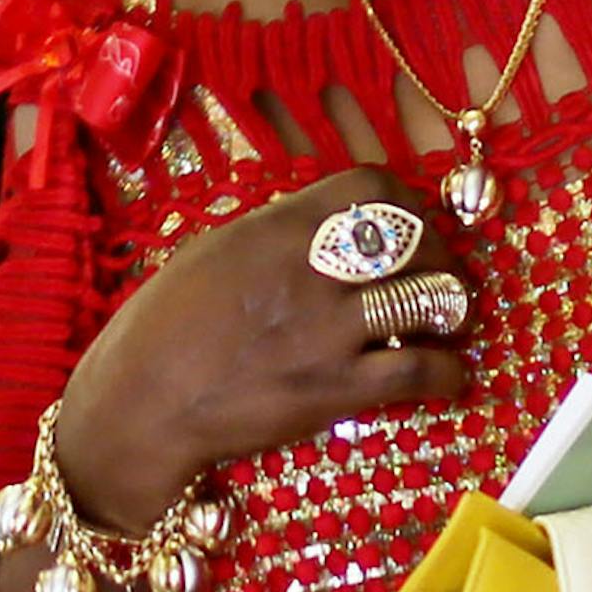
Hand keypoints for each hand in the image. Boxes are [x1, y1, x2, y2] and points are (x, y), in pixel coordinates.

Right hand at [55, 166, 470, 528]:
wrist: (141, 404)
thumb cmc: (160, 327)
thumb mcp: (213, 252)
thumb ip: (274, 235)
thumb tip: (319, 229)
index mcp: (280, 227)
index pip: (372, 188)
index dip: (407, 203)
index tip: (412, 223)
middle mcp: (314, 269)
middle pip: (416, 239)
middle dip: (439, 254)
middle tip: (438, 274)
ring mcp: (330, 330)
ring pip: (430, 298)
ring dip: (451, 308)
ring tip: (447, 321)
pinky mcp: (337, 390)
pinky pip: (422, 370)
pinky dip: (449, 371)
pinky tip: (447, 374)